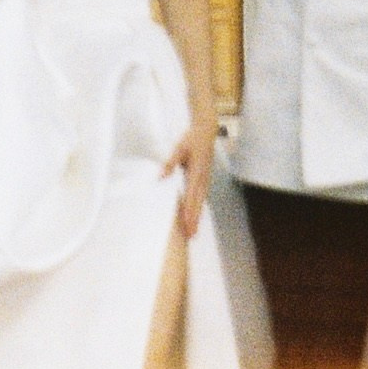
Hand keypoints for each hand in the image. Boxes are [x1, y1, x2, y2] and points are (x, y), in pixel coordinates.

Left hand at [163, 116, 215, 238]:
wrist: (206, 131)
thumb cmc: (191, 139)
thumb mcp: (179, 148)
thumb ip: (170, 163)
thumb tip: (161, 177)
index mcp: (197, 173)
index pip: (192, 197)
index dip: (189, 212)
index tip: (187, 224)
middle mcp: (203, 180)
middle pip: (198, 204)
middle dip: (194, 220)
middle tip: (191, 236)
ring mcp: (205, 180)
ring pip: (200, 202)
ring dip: (196, 217)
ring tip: (193, 232)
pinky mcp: (204, 179)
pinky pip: (201, 197)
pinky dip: (198, 208)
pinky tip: (194, 216)